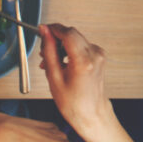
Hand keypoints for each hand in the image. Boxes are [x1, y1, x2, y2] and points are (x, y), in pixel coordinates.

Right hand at [39, 24, 114, 139]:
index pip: (68, 33)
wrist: (91, 113)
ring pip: (76, 40)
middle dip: (56, 39)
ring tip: (49, 62)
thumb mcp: (54, 77)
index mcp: (84, 60)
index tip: (42, 30)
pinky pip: (82, 46)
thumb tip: (45, 32)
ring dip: (61, 46)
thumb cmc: (72, 102)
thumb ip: (49, 52)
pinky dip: (70, 51)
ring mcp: (99, 54)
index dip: (53, 29)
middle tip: (43, 53)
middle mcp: (95, 54)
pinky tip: (61, 63)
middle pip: (72, 34)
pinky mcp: (100, 55)